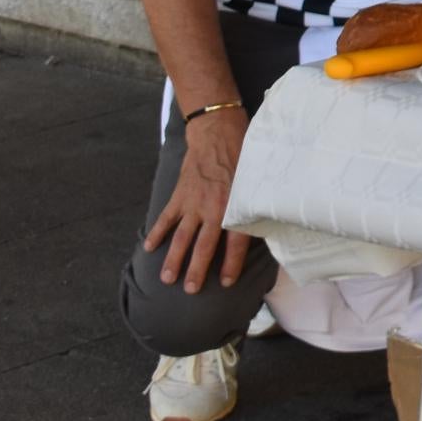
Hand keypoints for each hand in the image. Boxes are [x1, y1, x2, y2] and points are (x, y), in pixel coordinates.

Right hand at [146, 104, 255, 295]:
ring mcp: (193, 202)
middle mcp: (213, 208)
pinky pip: (166, 218)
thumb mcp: (258, 177)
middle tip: (191, 291)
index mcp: (236, 205)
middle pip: (204, 246)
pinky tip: (149, 249)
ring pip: (181, 237)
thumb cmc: (244, 152)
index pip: (236, 241)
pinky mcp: (179, 194)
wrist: (217, 130)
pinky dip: (157, 233)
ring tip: (167, 279)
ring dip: (174, 259)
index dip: (232, 263)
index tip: (226, 282)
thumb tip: (272, 221)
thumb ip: (259, 201)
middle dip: (197, 270)